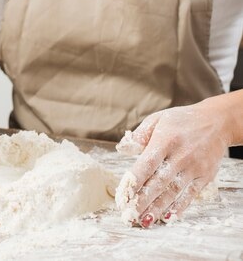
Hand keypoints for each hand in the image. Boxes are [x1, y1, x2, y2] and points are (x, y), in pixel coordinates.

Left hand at [116, 102, 228, 226]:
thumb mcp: (158, 120)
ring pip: (173, 192)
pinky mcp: (205, 176)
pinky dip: (179, 207)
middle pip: (159, 182)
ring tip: (144, 221)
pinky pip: (191, 194)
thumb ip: (140, 135)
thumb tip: (121, 149)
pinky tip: (167, 217)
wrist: (217, 122)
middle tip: (129, 214)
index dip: (134, 181)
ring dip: (158, 208)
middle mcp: (180, 155)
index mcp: (165, 140)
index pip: (147, 164)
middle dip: (143, 200)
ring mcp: (194, 167)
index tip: (123, 195)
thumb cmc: (181, 121)